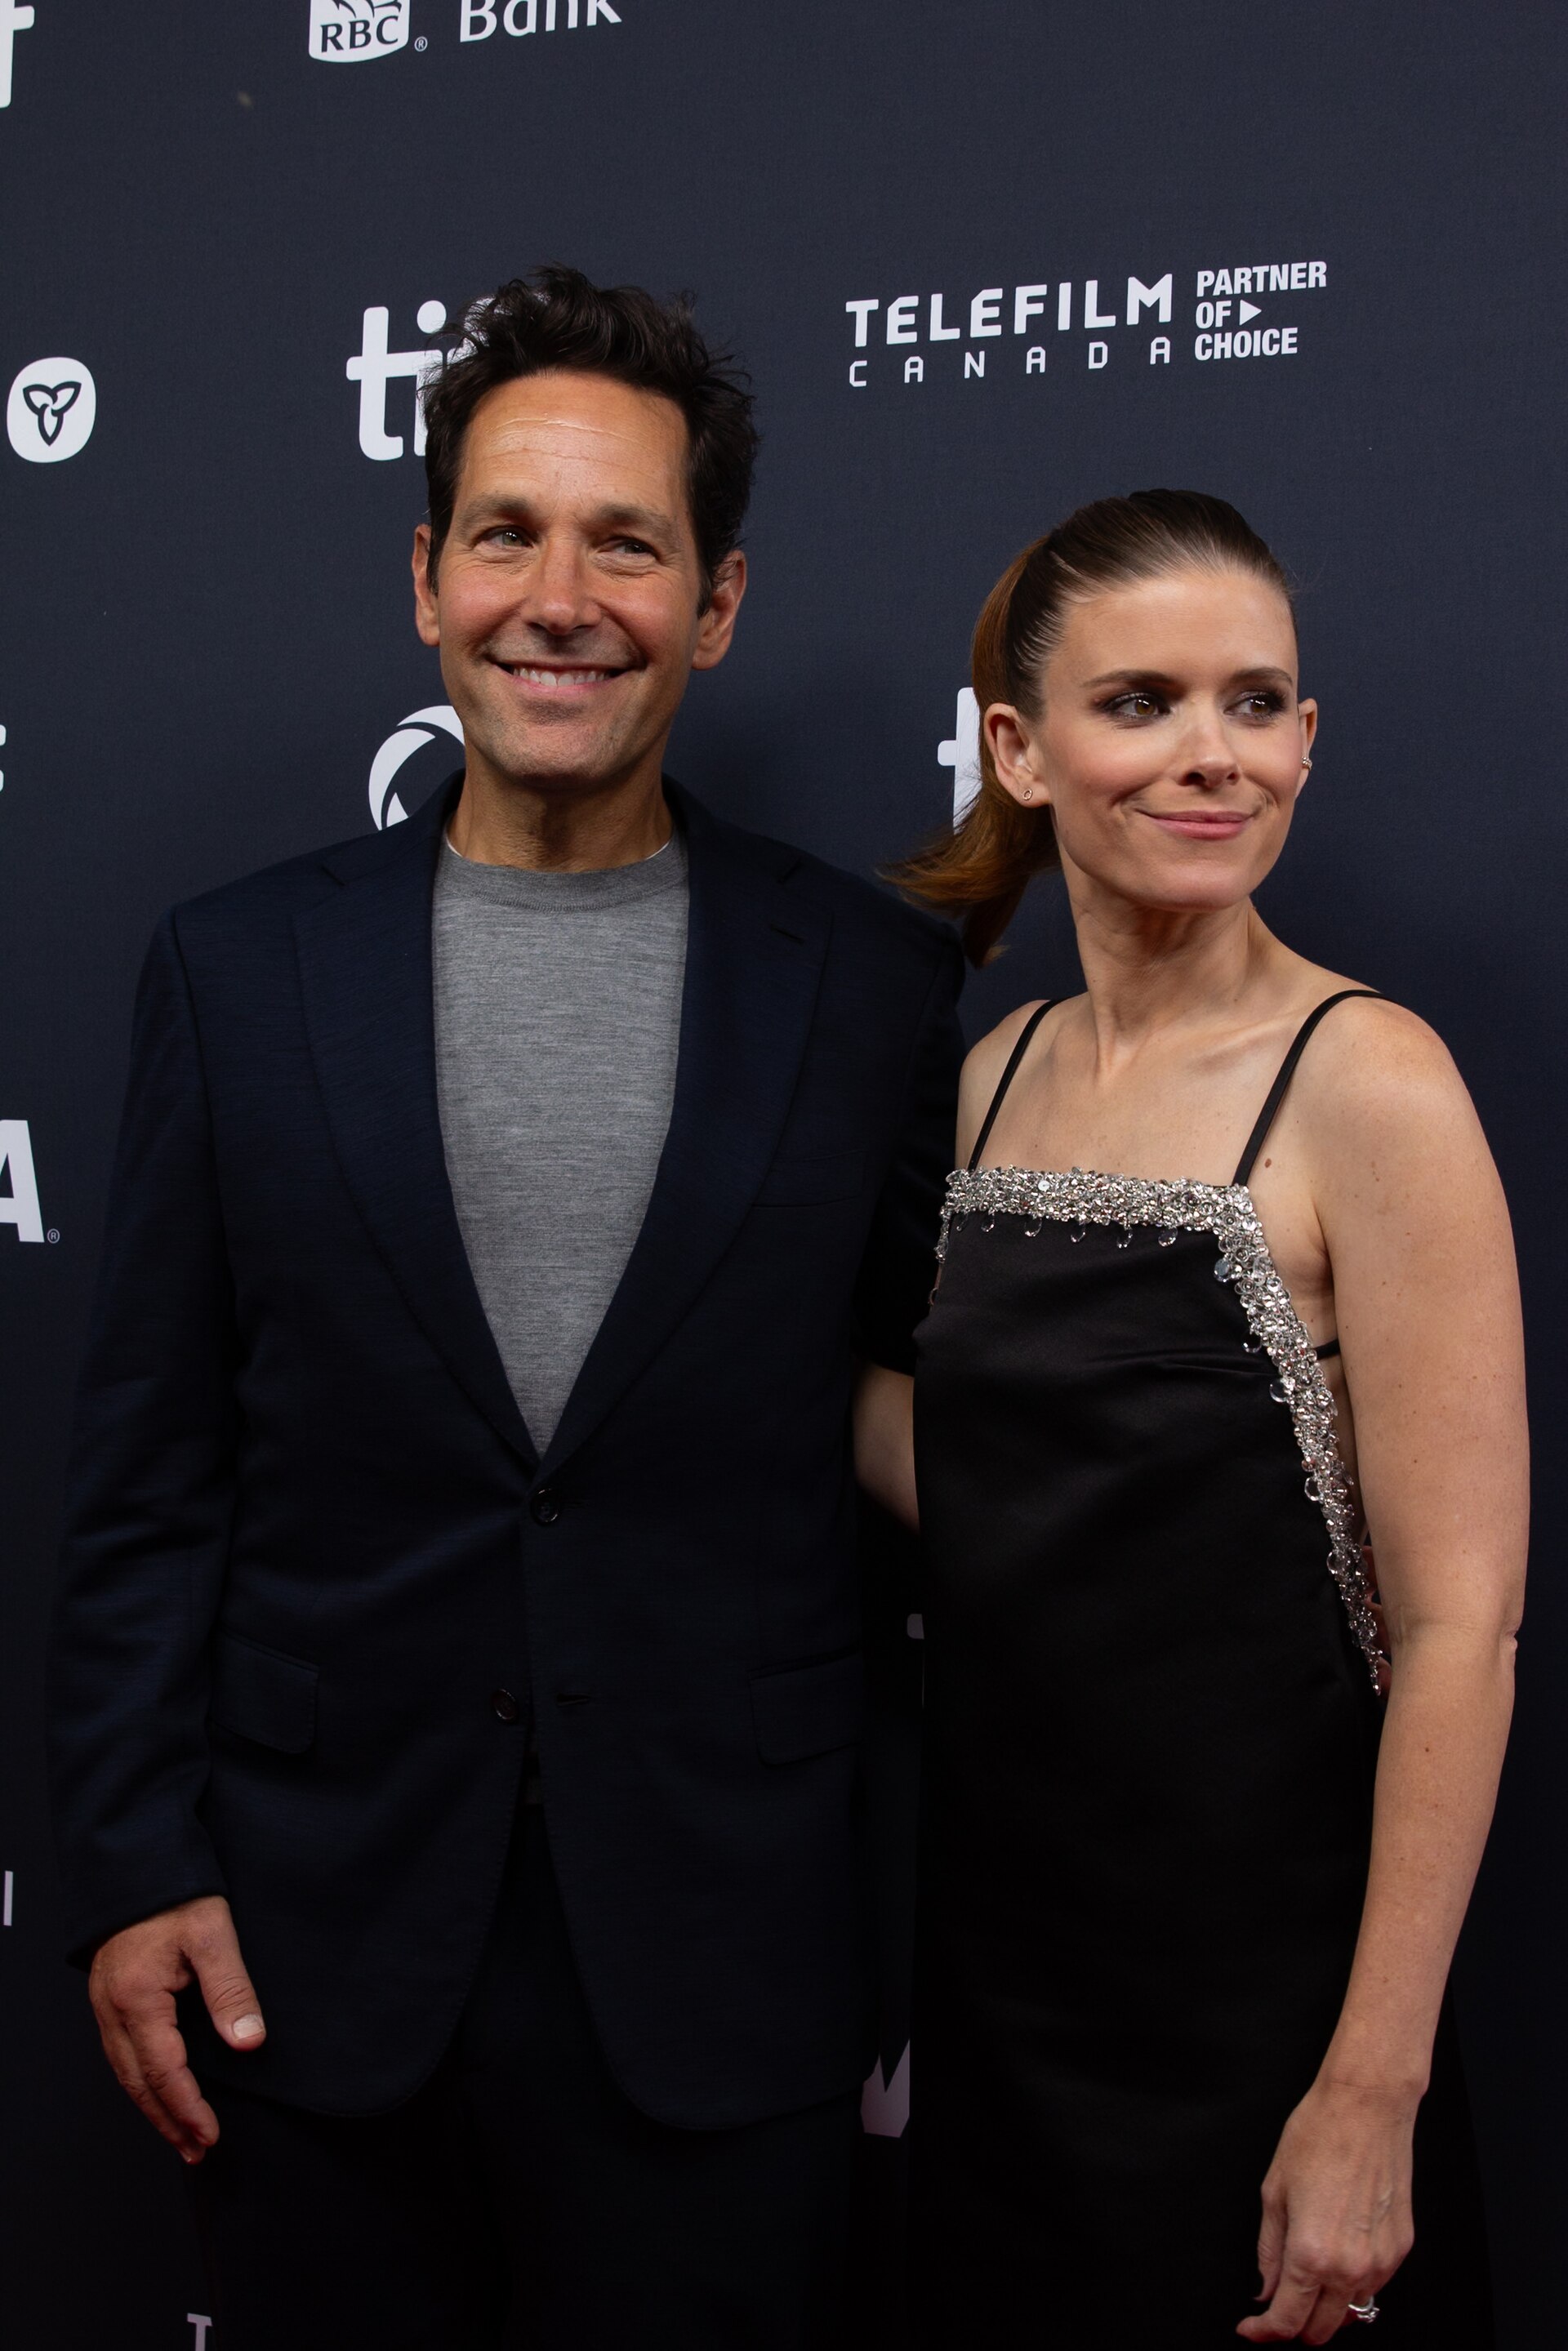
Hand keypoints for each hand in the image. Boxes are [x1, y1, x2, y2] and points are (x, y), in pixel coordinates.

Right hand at [88, 1895, 264, 2162]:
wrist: (137, 1863)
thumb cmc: (174, 1893)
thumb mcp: (213, 1934)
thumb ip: (231, 1989)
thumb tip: (249, 2040)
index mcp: (137, 2000)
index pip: (164, 2072)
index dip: (188, 2109)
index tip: (210, 2136)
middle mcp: (113, 2010)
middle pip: (138, 2084)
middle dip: (168, 2122)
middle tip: (196, 2151)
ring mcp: (106, 2006)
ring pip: (125, 2073)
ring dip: (153, 2107)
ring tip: (181, 2135)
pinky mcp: (110, 1998)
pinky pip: (121, 2054)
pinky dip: (141, 2081)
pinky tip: (159, 2089)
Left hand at [1237, 2079, 1415, 2341]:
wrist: (1367, 2107)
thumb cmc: (1318, 2136)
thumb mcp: (1274, 2191)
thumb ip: (1268, 2250)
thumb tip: (1266, 2288)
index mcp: (1310, 2254)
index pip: (1287, 2320)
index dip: (1264, 2331)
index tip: (1251, 2328)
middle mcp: (1350, 2267)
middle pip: (1321, 2331)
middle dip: (1294, 2327)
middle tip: (1276, 2306)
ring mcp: (1380, 2262)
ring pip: (1351, 2313)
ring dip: (1326, 2309)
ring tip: (1306, 2279)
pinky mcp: (1400, 2249)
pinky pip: (1373, 2286)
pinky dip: (1352, 2285)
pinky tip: (1337, 2257)